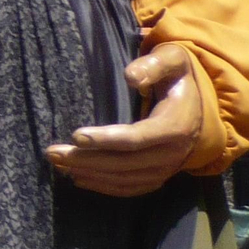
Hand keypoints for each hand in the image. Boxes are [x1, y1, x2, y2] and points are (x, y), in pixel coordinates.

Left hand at [46, 43, 202, 196]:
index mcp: (175, 126)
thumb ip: (153, 65)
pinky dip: (104, 187)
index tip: (75, 136)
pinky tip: (78, 178)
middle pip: (125, 163)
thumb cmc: (175, 78)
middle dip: (86, 160)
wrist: (196, 106)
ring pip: (124, 179)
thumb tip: (130, 77)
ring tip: (58, 164)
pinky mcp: (158, 176)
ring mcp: (166, 169)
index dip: (106, 140)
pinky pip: (130, 188)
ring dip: (89, 174)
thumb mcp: (171, 60)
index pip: (137, 138)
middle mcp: (172, 153)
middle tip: (52, 152)